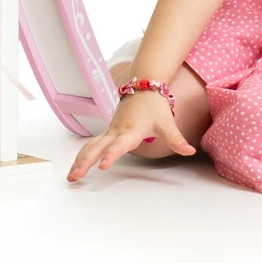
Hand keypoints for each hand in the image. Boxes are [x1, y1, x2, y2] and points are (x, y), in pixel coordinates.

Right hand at [67, 91, 195, 181]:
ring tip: (71, 177)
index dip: (111, 155)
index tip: (102, 166)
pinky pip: (91, 144)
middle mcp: (117, 131)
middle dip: (84, 162)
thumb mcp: (167, 123)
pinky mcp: (108, 131)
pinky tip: (76, 166)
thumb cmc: (154, 105)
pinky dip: (82, 154)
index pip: (119, 145)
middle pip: (96, 147)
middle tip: (75, 177)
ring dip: (79, 160)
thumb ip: (177, 140)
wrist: (143, 85)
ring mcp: (110, 131)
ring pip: (90, 146)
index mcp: (130, 130)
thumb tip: (190, 151)